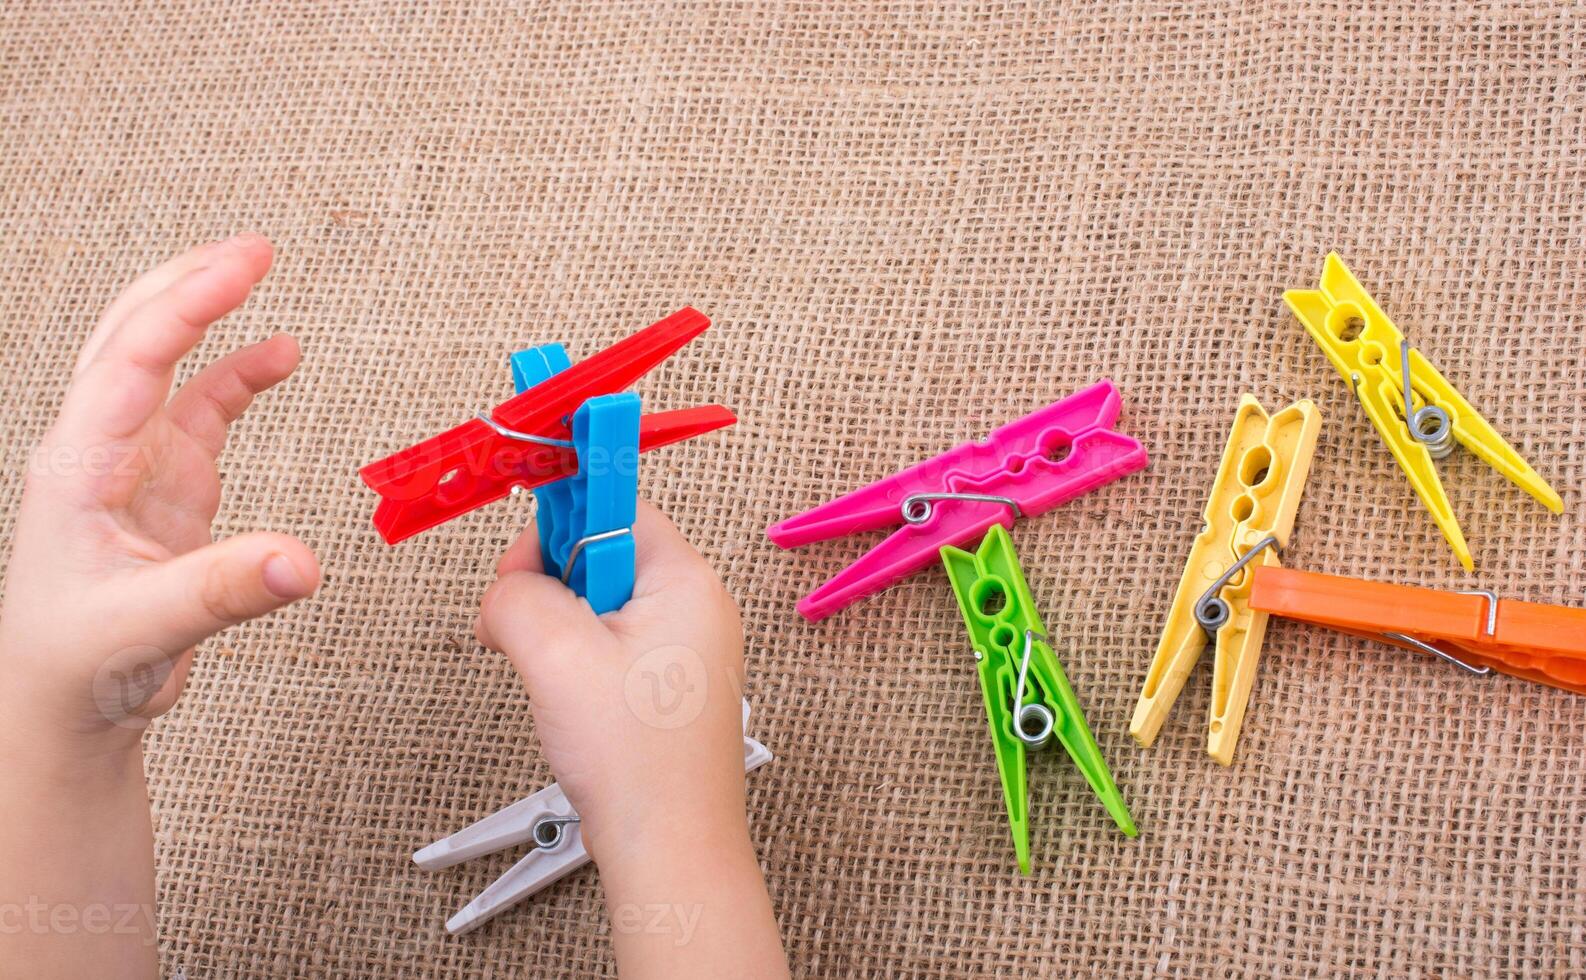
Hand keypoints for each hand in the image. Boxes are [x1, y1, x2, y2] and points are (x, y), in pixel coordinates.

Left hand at [0, 235, 320, 755]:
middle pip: (133, 332)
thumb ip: (224, 589)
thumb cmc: (74, 663)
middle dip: (188, 280)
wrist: (59, 702)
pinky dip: (239, 376)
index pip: (134, 359)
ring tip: (255, 268)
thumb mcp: (142, 627)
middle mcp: (100, 449)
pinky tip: (276, 356)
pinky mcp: (166, 485)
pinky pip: (203, 408)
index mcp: (78, 465)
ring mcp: (134, 462)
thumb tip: (304, 561)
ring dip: (206, 312)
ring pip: (162, 359)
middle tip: (252, 246)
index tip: (244, 265)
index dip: (190, 303)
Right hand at [476, 500, 747, 864]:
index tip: (521, 550)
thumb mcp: (556, 656)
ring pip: (602, 603)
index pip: (619, 506)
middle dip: (550, 583)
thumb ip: (518, 595)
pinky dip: (575, 660)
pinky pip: (612, 645)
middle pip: (605, 553)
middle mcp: (697, 608)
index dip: (561, 521)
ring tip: (546, 674)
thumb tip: (507, 587)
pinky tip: (565, 698)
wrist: (669, 849)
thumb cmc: (638, 762)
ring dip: (558, 627)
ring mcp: (686, 650)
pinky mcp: (668, 687)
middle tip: (518, 623)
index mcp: (687, 582)